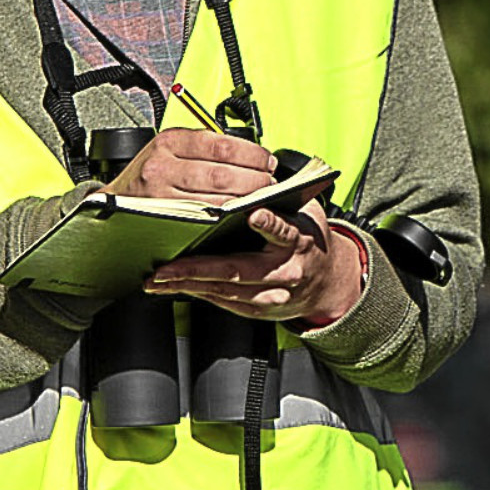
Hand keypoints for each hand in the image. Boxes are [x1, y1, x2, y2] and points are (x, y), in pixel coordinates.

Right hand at [103, 131, 273, 203]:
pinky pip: (202, 216)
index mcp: (170, 141)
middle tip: (269, 183)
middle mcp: (162, 164)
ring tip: (260, 198)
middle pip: (221, 173)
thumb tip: (251, 154)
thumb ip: (204, 149)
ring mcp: (160, 193)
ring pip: (215, 197)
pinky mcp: (161, 216)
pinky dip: (225, 216)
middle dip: (253, 179)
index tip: (267, 161)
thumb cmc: (150, 176)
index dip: (251, 154)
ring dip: (244, 199)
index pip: (221, 145)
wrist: (114, 201)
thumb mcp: (171, 151)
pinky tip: (238, 213)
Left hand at [147, 202, 366, 324]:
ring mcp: (274, 295)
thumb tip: (249, 179)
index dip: (269, 224)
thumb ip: (280, 201)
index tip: (254, 214)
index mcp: (299, 241)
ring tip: (159, 279)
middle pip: (239, 270)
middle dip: (198, 269)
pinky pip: (227, 302)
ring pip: (226, 291)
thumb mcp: (305, 214)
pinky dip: (200, 294)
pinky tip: (178, 287)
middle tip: (166, 268)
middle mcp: (287, 271)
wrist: (330, 282)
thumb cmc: (309, 240)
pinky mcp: (262, 310)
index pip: (284, 230)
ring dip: (189, 285)